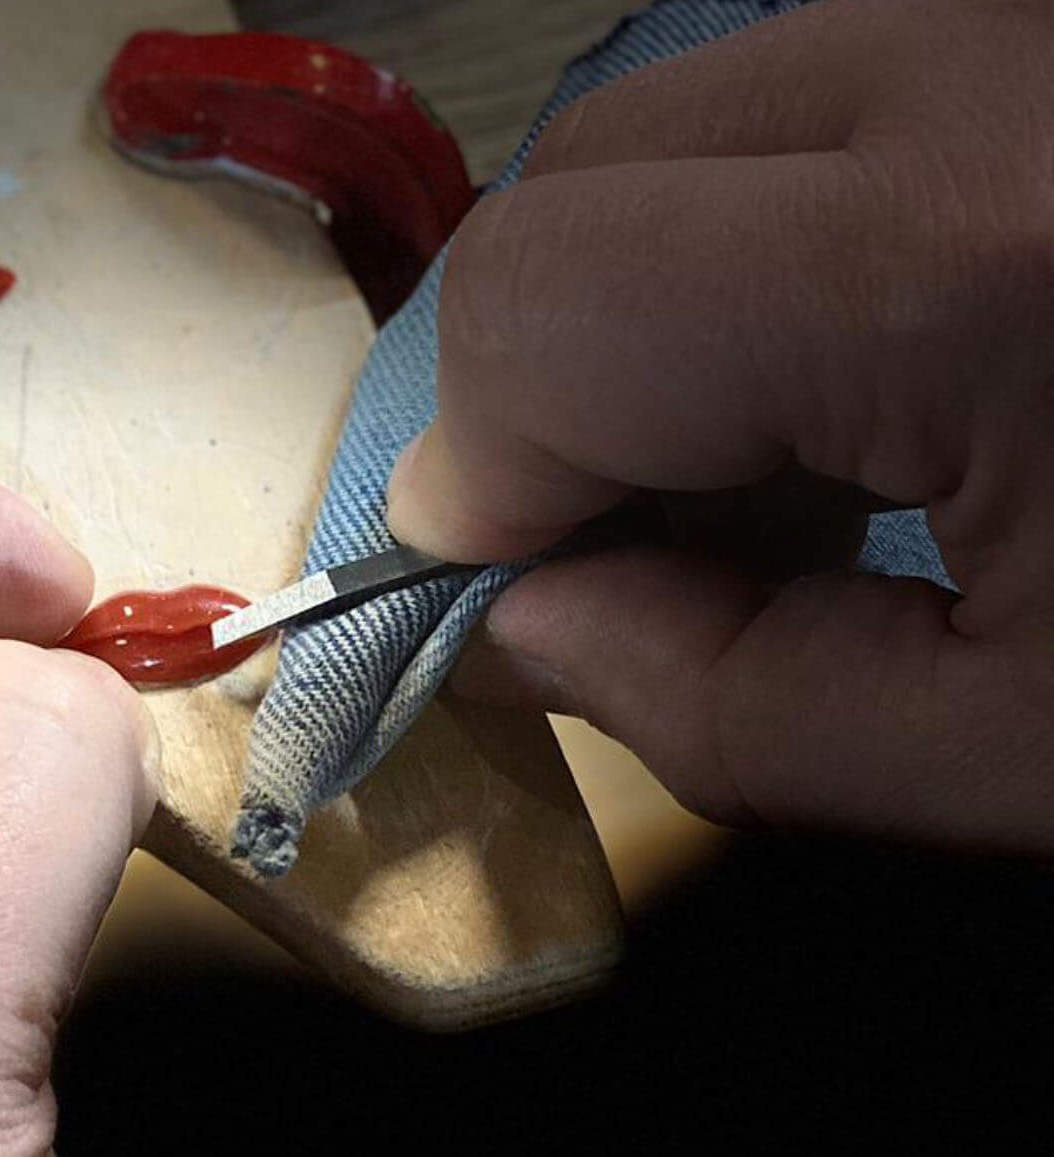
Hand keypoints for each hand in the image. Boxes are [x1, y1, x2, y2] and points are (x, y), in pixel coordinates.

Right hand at [387, 0, 1053, 848]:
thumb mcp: (1014, 766)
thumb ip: (723, 704)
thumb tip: (521, 628)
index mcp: (989, 248)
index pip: (553, 294)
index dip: (476, 475)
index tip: (503, 600)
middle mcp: (1011, 58)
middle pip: (592, 169)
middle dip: (547, 381)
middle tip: (625, 547)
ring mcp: (1041, 29)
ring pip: (694, 123)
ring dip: (653, 313)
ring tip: (778, 480)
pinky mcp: (1053, 48)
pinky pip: (819, 115)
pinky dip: (768, 254)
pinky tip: (872, 395)